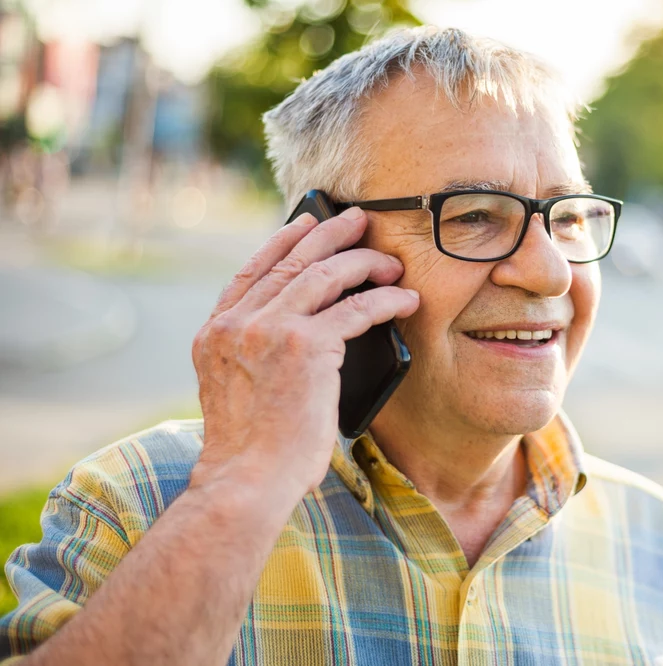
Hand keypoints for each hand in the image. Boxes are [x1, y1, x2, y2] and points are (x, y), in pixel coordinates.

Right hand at [189, 207, 418, 498]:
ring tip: (392, 262)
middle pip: (292, 260)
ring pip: (325, 274)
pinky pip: (356, 308)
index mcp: (216, 332)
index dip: (283, 240)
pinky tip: (405, 299)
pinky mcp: (306, 347)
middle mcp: (237, 324)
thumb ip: (252, 355)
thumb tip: (297, 330)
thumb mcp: (235, 391)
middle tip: (358, 220)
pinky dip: (385, 300)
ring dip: (364, 262)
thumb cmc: (250, 452)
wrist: (245, 483)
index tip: (307, 221)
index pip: (252, 270)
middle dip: (330, 234)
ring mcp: (269, 331)